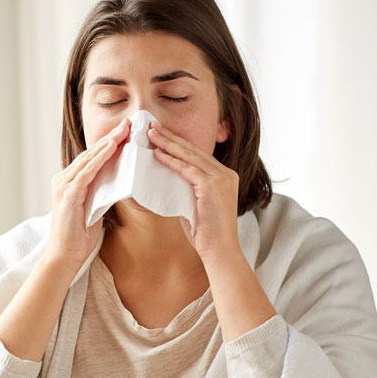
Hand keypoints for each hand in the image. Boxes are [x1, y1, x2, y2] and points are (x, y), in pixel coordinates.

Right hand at [44, 117, 130, 273]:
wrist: (65, 256)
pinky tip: (112, 148)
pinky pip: (87, 172)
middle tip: (128, 123)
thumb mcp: (94, 209)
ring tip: (123, 130)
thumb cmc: (80, 236)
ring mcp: (64, 186)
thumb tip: (119, 182)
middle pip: (90, 154)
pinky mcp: (69, 194)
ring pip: (89, 159)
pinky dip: (100, 159)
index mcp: (69, 182)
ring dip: (107, 144)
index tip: (125, 132)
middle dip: (110, 138)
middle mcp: (63, 180)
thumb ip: (101, 193)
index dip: (108, 145)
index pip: (91, 159)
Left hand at [147, 121, 240, 263]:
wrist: (219, 251)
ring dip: (168, 143)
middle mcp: (225, 174)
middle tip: (152, 126)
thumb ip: (187, 190)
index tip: (161, 134)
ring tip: (150, 134)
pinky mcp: (212, 187)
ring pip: (190, 156)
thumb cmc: (206, 234)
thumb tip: (167, 180)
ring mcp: (221, 179)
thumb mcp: (196, 205)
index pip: (197, 155)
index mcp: (224, 176)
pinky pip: (187, 169)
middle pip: (193, 150)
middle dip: (171, 137)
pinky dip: (171, 161)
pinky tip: (157, 154)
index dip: (178, 143)